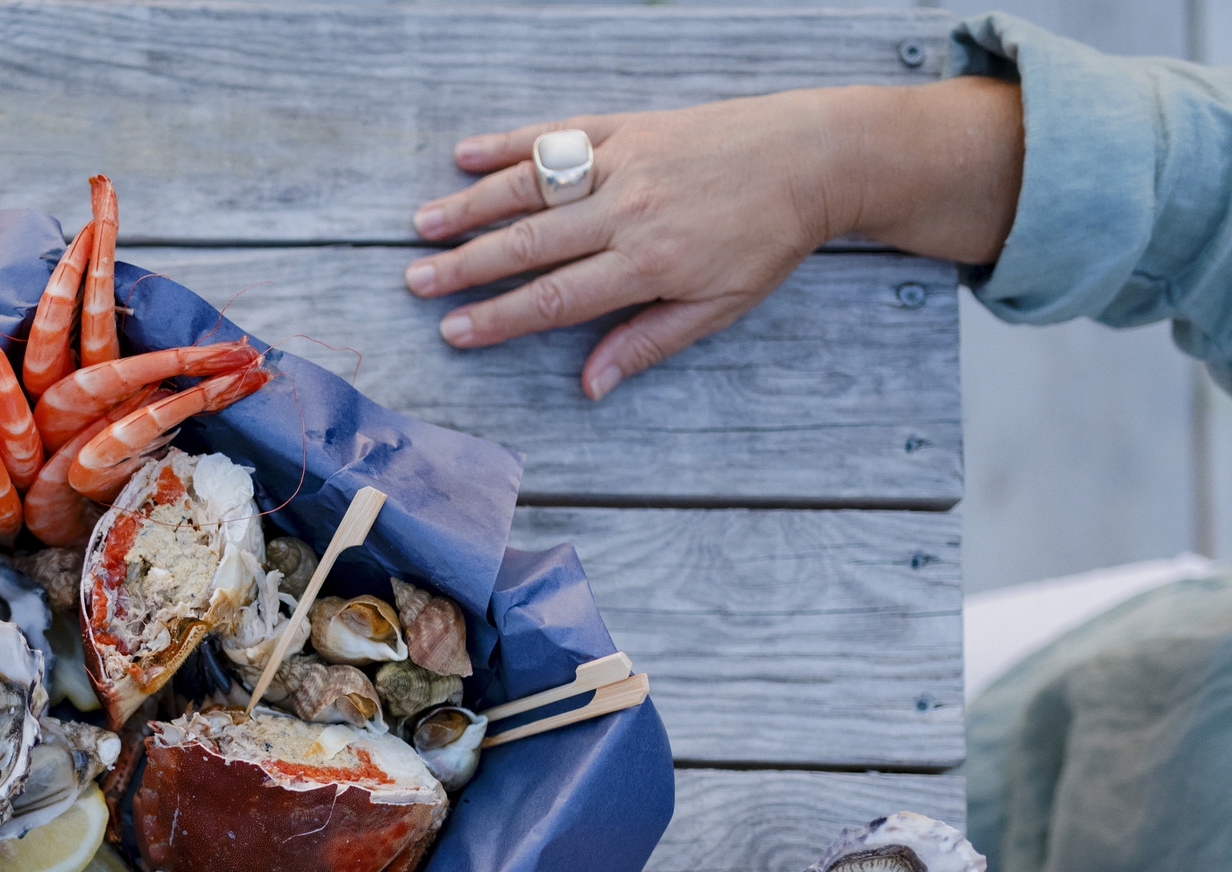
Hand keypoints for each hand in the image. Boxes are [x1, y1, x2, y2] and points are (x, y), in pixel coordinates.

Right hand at [406, 76, 1023, 399]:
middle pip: (529, 243)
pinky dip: (509, 143)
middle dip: (466, 266)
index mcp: (649, 263)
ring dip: (472, 206)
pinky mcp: (628, 125)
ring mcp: (624, 161)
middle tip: (416, 283)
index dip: (500, 317)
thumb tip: (590, 385)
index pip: (557, 297)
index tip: (455, 330)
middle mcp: (627, 210)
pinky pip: (557, 134)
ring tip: (424, 226)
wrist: (815, 157)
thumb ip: (649, 342)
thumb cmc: (770, 238)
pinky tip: (467, 154)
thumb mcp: (721, 307)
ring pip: (531, 187)